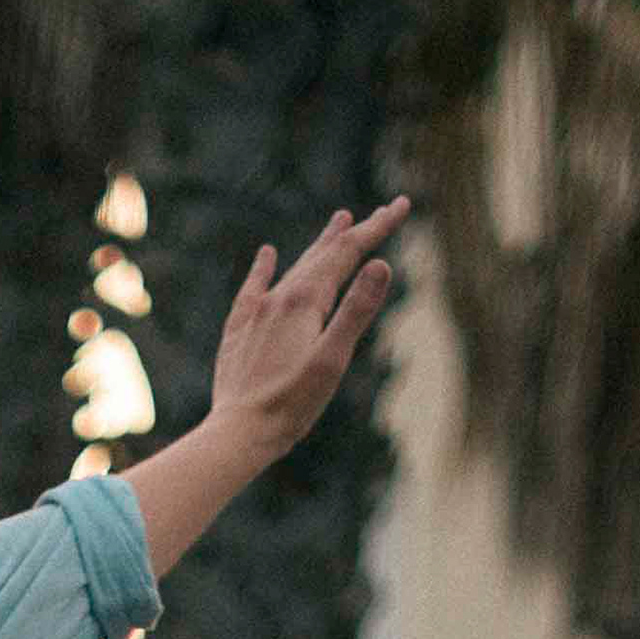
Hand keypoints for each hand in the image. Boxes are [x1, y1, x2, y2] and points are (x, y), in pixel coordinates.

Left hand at [208, 202, 408, 459]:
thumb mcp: (332, 360)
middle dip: (356, 231)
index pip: (348, 252)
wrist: (238, 433)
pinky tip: (267, 253)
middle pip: (325, 254)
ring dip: (321, 244)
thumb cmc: (290, 405)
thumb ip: (356, 311)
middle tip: (383, 211)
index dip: (377, 227)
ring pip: (295, 267)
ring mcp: (257, 312)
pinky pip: (254, 288)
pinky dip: (264, 268)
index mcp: (306, 301)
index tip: (401, 205)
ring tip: (339, 220)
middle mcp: (280, 297)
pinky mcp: (239, 330)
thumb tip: (380, 264)